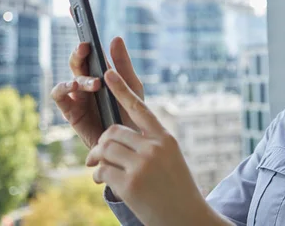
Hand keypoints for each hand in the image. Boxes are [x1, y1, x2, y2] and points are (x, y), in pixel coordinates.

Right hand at [50, 37, 143, 149]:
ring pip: (69, 79)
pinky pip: (59, 97)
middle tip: (85, 48)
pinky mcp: (71, 113)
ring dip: (78, 77)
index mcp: (102, 75)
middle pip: (77, 64)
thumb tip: (115, 38)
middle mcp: (87, 84)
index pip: (91, 54)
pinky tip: (74, 88)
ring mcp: (78, 98)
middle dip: (79, 54)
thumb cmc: (132, 114)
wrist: (129, 145)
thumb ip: (123, 64)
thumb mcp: (131, 86)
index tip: (87, 31)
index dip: (86, 43)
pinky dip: (63, 88)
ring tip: (94, 83)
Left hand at [85, 69, 229, 225]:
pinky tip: (102, 181)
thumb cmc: (177, 189)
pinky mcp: (130, 184)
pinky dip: (98, 175)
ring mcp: (142, 165)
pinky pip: (103, 170)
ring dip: (97, 159)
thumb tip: (115, 136)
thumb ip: (149, 144)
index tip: (108, 72)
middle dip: (102, 143)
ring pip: (105, 148)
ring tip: (99, 168)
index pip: (140, 108)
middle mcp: (154, 148)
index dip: (122, 90)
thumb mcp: (170, 159)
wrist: (187, 218)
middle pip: (114, 131)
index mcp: (165, 138)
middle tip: (97, 155)